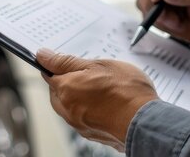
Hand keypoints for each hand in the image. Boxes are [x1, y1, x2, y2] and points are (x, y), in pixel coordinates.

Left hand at [37, 49, 157, 151]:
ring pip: (69, 106)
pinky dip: (89, 110)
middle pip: (58, 92)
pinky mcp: (91, 134)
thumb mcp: (97, 65)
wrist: (145, 121)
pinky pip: (83, 118)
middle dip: (68, 81)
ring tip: (100, 88)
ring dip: (78, 96)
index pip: (49, 74)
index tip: (61, 61)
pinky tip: (105, 103)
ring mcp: (79, 124)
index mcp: (65, 89)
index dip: (55, 65)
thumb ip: (67, 61)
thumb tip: (43, 55)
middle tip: (88, 73)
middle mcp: (68, 109)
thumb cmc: (126, 92)